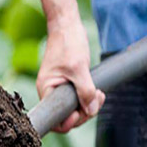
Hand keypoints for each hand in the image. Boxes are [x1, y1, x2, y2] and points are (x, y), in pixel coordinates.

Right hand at [36, 17, 105, 133]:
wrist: (67, 25)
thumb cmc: (68, 43)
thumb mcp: (79, 68)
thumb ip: (85, 91)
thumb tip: (91, 110)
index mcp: (46, 89)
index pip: (54, 119)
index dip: (69, 122)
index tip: (81, 112)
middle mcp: (50, 91)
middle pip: (66, 116)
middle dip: (84, 112)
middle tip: (96, 101)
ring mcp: (58, 87)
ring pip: (73, 107)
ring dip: (88, 105)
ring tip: (100, 94)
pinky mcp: (66, 83)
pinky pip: (77, 98)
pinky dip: (88, 97)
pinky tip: (98, 91)